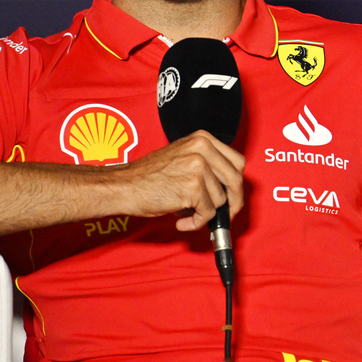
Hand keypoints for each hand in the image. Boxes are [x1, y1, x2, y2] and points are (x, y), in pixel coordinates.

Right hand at [110, 131, 245, 230]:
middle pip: (235, 179)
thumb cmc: (150, 177)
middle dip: (234, 202)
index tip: (232, 197)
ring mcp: (198, 167)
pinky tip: (182, 221)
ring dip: (206, 213)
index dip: (237, 183)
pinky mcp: (192, 187)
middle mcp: (203, 148)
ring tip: (187, 214)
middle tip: (225, 216)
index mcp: (203, 139)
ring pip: (221, 199)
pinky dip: (196, 222)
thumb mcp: (183, 157)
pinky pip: (207, 213)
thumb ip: (208, 166)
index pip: (237, 162)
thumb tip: (231, 192)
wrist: (124, 186)